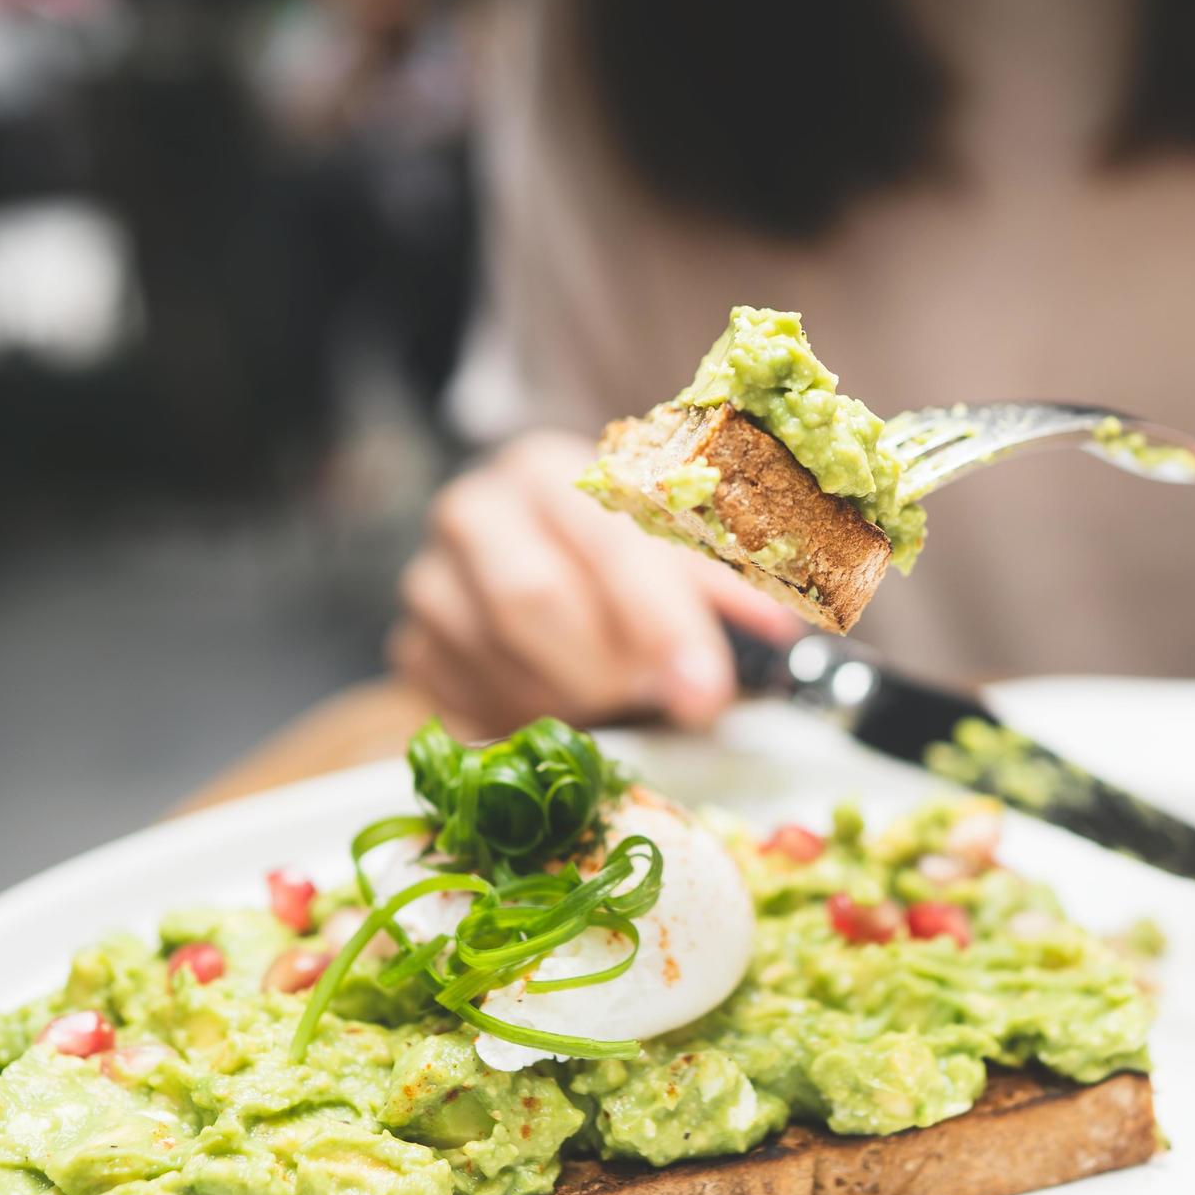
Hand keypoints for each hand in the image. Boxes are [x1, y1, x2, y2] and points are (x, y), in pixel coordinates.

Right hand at [390, 432, 800, 739]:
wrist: (526, 557)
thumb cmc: (618, 558)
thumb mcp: (678, 551)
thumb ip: (726, 582)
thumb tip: (784, 632)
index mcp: (549, 470)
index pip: (605, 543)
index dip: (661, 623)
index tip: (704, 692)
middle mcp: (475, 511)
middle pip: (532, 600)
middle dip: (607, 668)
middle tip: (656, 703)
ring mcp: (430, 579)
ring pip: (499, 663)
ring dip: (570, 702)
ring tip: (614, 702)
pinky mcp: (411, 648)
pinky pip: (465, 705)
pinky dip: (526, 723)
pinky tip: (561, 713)